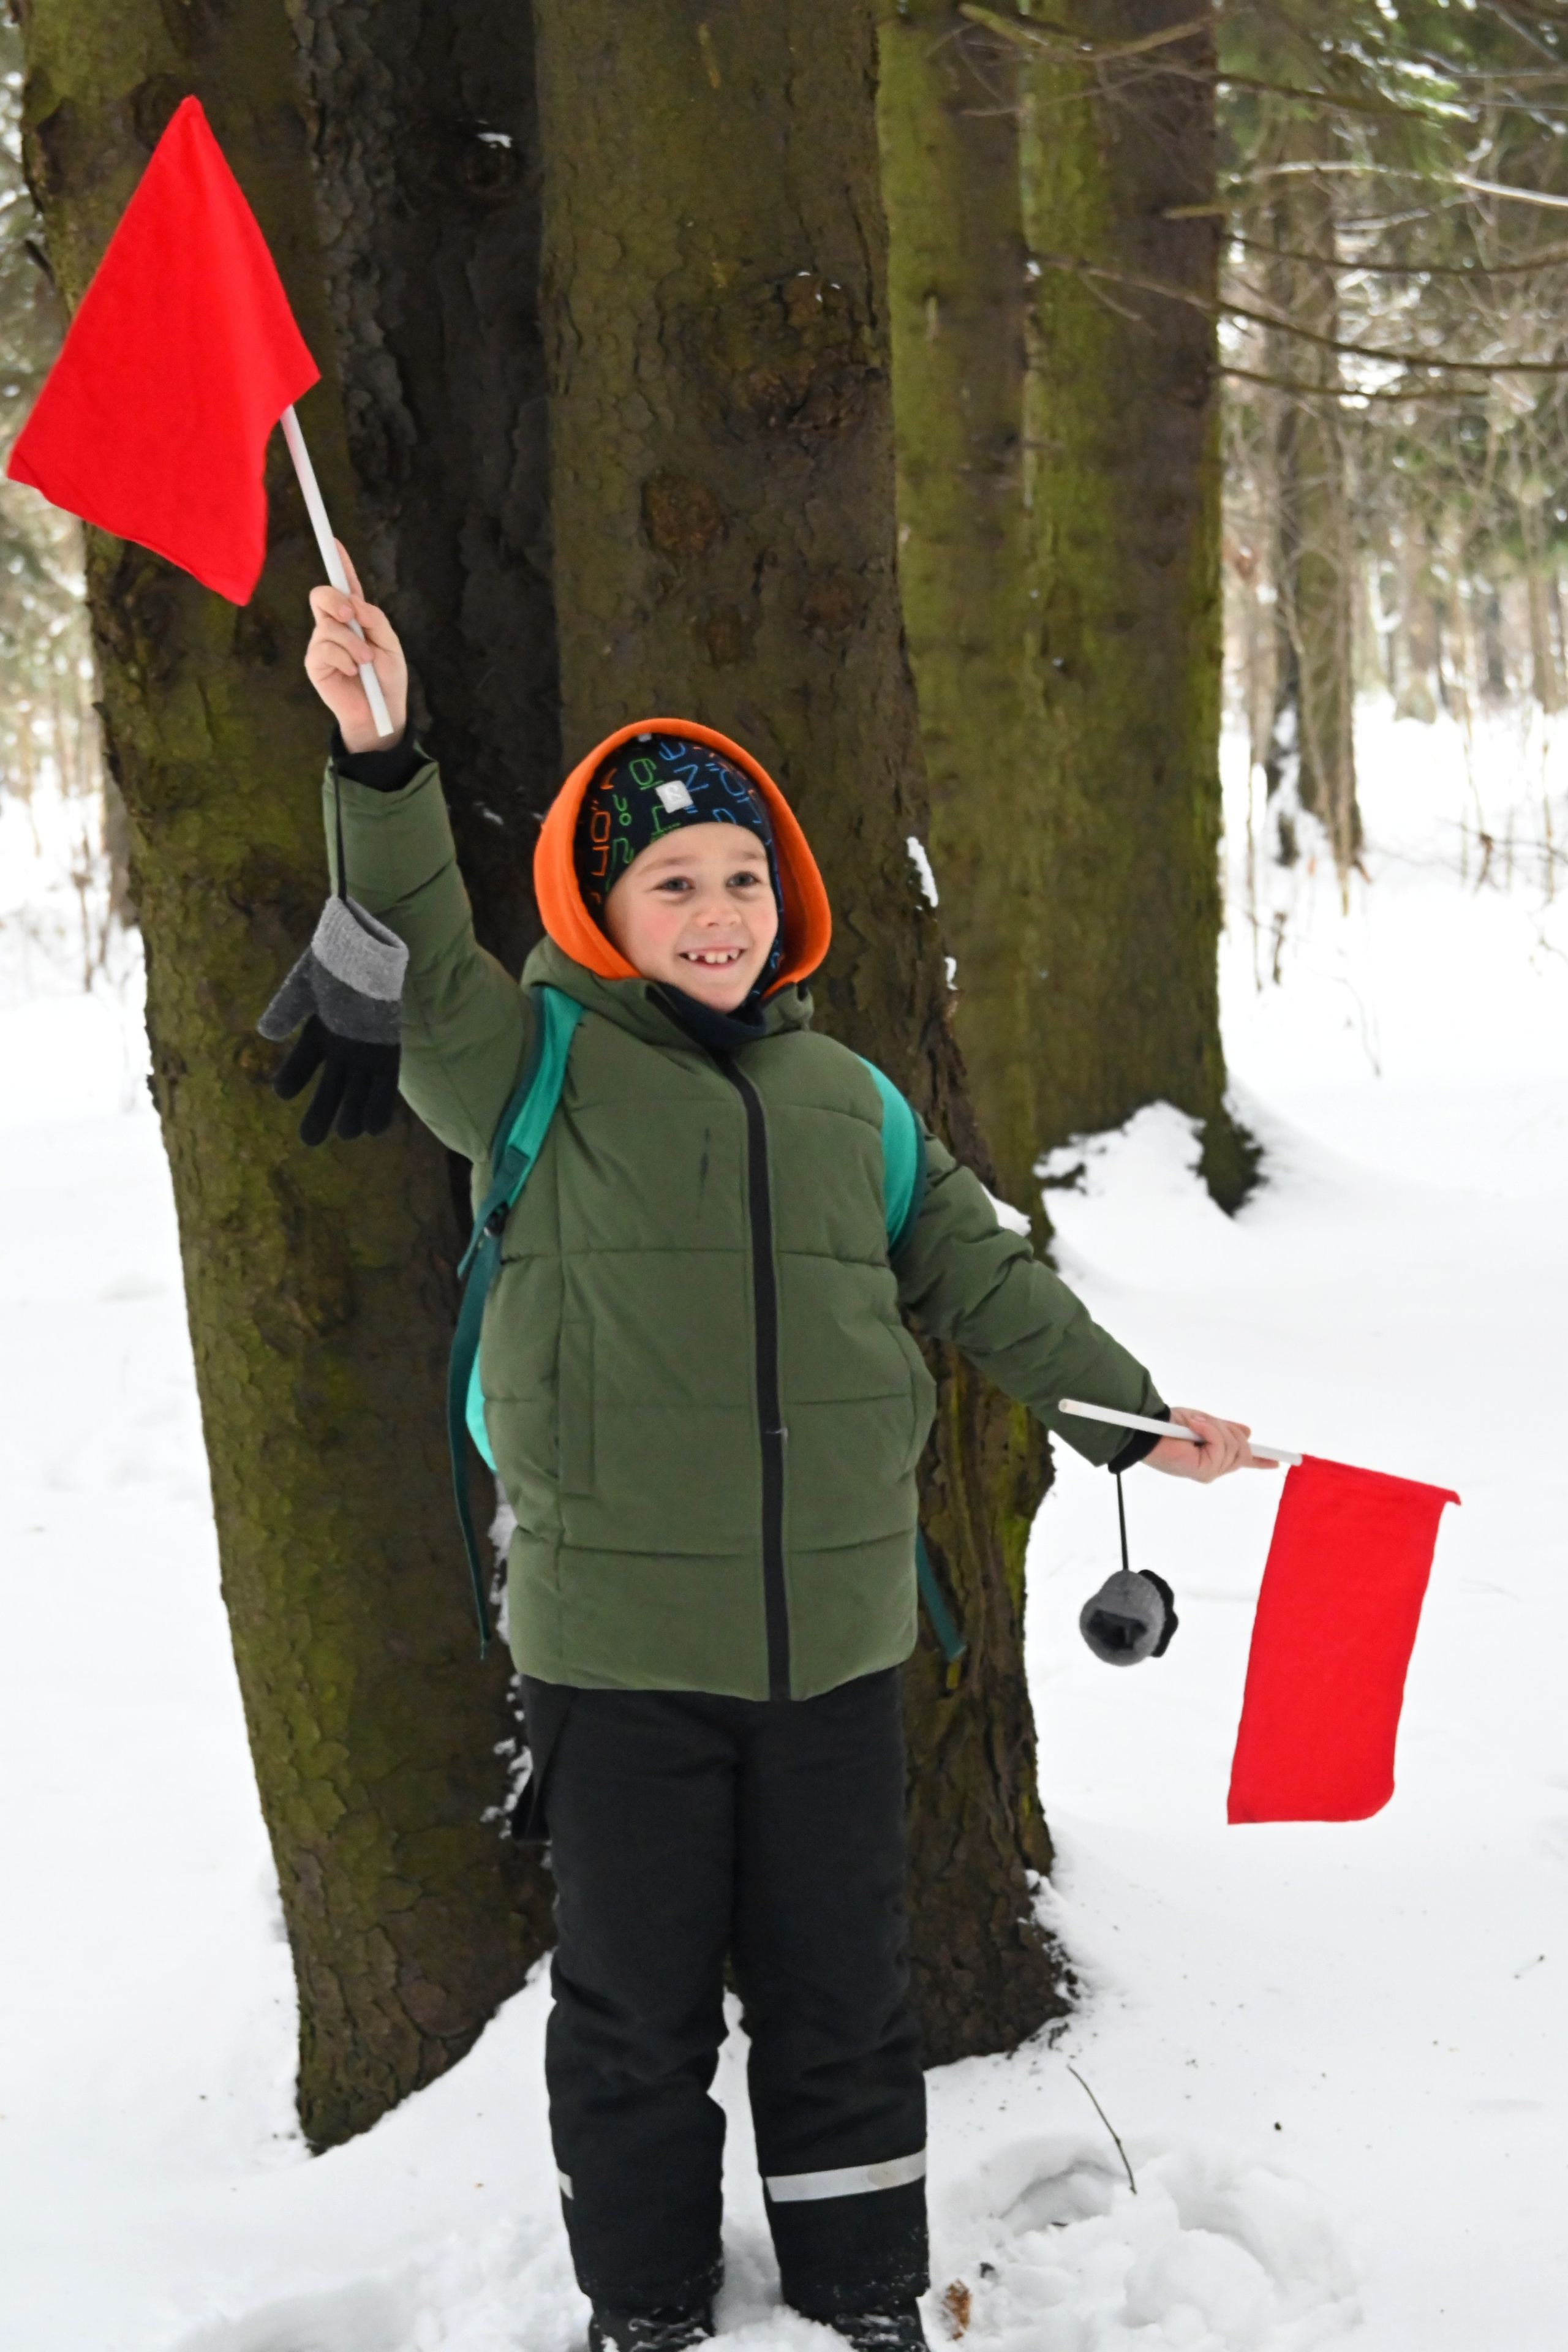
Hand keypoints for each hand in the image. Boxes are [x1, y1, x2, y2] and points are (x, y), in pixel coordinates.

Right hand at [304, 538, 408, 751]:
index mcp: (355, 618)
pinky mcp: (315, 663)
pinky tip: (352, 672)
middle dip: (335, 600)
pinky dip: (343, 659)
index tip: (334, 542)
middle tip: (352, 616)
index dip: (339, 564)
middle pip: (321, 595)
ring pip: (328, 625)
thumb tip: (354, 603)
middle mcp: (334, 626)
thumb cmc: (387, 680)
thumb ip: (374, 620)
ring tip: (365, 662)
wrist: (381, 713)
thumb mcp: (390, 645)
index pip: (345, 586)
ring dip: (352, 644)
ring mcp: (322, 644)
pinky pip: (324, 648)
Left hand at [1145, 1407, 1277, 1482]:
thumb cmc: (1168, 1426)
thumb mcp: (1204, 1423)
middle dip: (1229, 1430)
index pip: (1242, 1461)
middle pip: (1243, 1450)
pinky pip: (1220, 1445)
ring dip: (1215, 1427)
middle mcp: (1213, 1467)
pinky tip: (1193, 1426)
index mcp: (1213, 1456)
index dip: (1261, 1460)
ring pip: (1234, 1446)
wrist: (1147, 1431)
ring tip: (1194, 1422)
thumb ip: (1225, 1429)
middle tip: (1205, 1420)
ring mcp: (1210, 1471)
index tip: (1278, 1461)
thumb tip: (1248, 1431)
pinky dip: (1208, 1430)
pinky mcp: (1205, 1471)